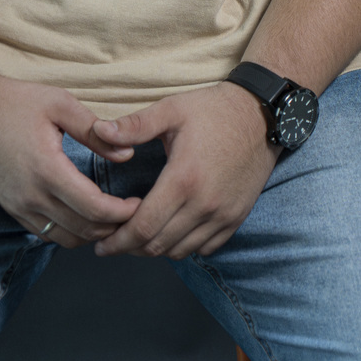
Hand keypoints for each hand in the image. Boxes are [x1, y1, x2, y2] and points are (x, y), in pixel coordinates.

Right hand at [0, 73, 141, 249]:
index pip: (93, 208)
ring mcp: (18, 207)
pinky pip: (46, 234)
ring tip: (112, 216)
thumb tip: (128, 155)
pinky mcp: (11, 208)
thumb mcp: (59, 104)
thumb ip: (94, 131)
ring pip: (66, 239)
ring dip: (92, 234)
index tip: (139, 203)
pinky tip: (84, 214)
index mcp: (46, 169)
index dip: (122, 212)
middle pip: (83, 230)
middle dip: (113, 227)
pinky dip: (70, 232)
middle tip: (134, 213)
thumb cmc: (14, 101)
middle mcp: (31, 196)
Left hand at [89, 83, 279, 259]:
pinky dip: (182, 245)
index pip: (143, 227)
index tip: (101, 246)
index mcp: (183, 180)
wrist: (262, 115)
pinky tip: (170, 230)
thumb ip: (135, 125)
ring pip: (180, 250)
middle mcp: (204, 205)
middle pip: (158, 246)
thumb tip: (98, 131)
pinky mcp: (236, 218)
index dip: (118, 241)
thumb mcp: (171, 109)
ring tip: (138, 237)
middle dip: (130, 249)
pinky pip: (204, 248)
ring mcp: (223, 215)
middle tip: (112, 243)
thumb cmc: (213, 110)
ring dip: (155, 249)